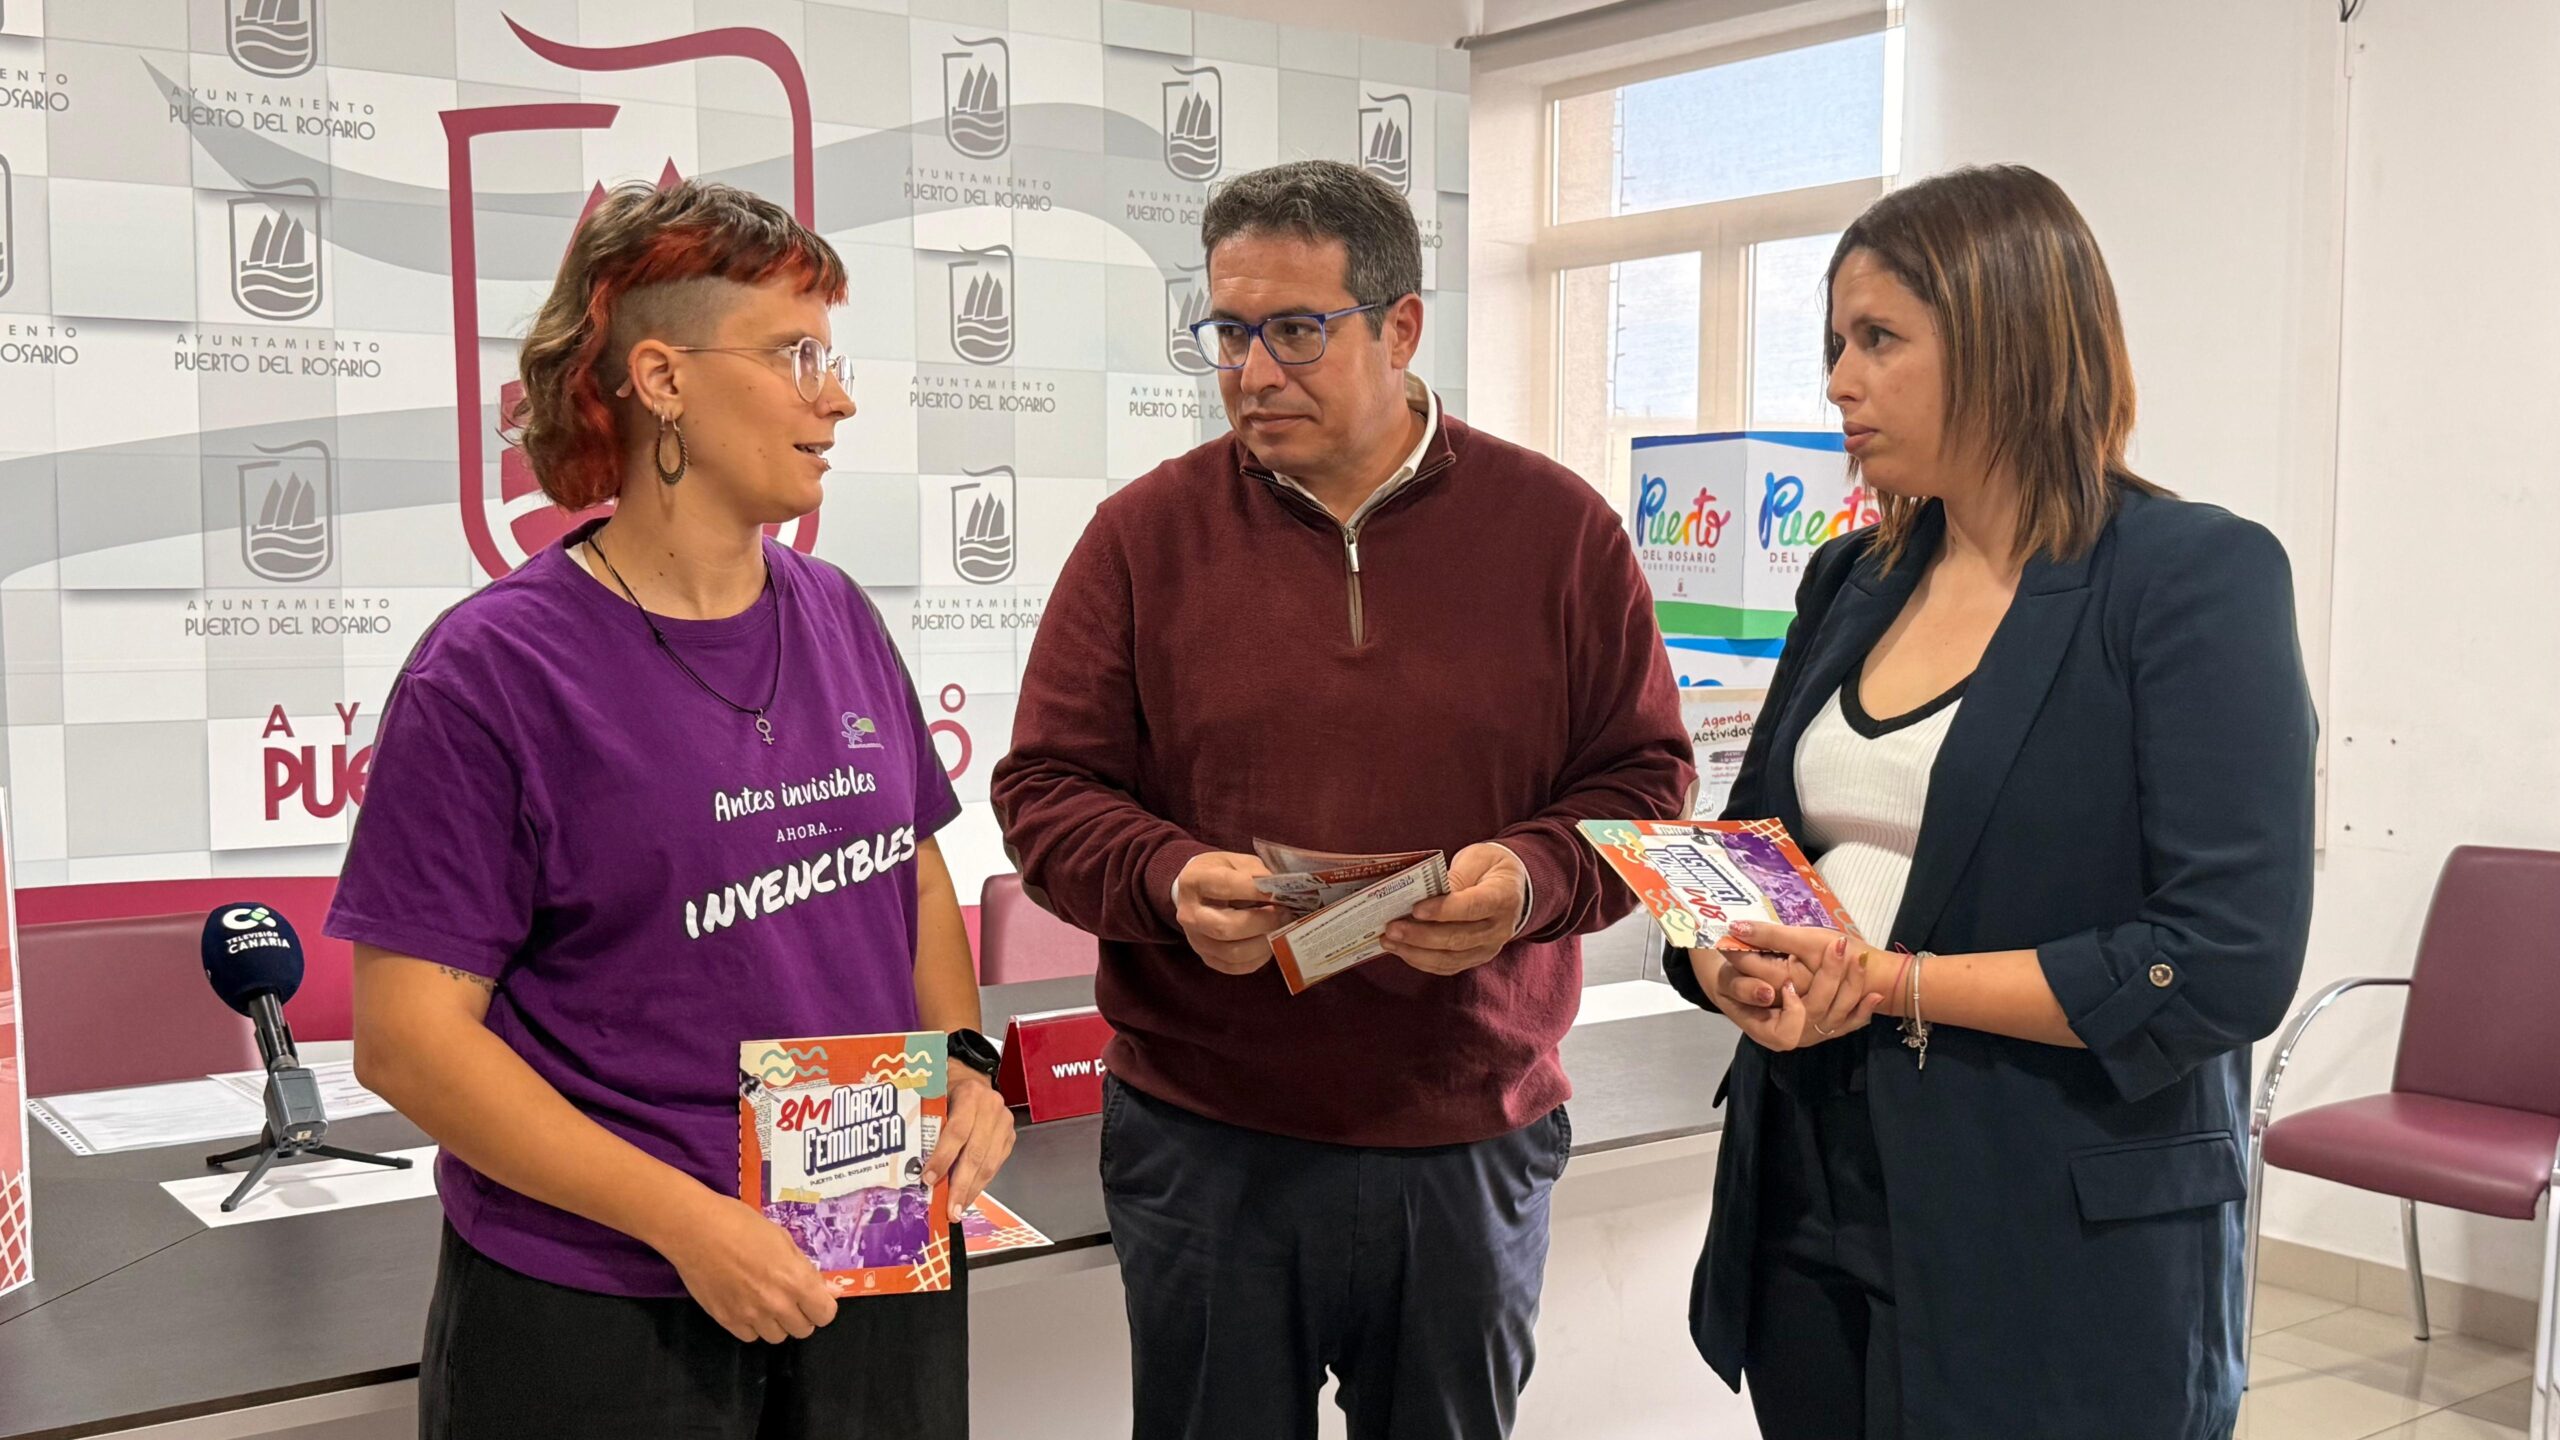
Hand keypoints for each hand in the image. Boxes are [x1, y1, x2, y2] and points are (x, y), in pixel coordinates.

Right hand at [655, 1190, 838, 1343]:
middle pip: (803, 1330)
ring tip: (766, 1301)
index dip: (822, 1305)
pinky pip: (750, 1336)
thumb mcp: (782, 1239)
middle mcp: (776, 1304)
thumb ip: (805, 1269)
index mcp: (795, 1280)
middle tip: (790, 1297)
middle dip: (802, 1315)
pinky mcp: (726, 1321)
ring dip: (777, 1322)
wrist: (695, 1230)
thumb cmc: (741, 1224)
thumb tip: (828, 1290)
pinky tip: (746, 1305)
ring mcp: (750, 1315)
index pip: (825, 1314)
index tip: (814, 1297)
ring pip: (777, 1337)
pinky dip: (753, 1326)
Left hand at [923, 1068, 1017, 1221]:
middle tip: (949, 1208)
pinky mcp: (1009, 1136)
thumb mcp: (932, 1095)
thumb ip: (925, 1121)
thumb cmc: (945, 1087)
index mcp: (970, 1094)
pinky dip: (981, 1183)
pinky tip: (968, 1196)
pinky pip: (996, 1165)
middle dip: (961, 1185)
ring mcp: (1004, 1123)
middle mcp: (991, 1108)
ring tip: (958, 1209)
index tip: (928, 1179)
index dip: (942, 1157)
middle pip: (976, 1153)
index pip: (957, 1131)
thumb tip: (907, 1160)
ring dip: (972, 1190)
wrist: (971, 1076)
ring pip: (989, 1163)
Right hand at [1174, 851, 1287, 973]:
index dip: (1255, 890)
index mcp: (1194, 881)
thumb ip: (1256, 873)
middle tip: (1284, 913)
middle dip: (1263, 922)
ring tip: (1280, 929)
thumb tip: (1279, 890)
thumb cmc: (1222, 872)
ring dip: (1264, 943)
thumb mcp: (1237, 861)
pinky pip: (1235, 967)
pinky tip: (1269, 943)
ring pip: (1233, 952)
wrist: (1198, 892)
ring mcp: (1196, 940)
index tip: (1278, 892)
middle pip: (1226, 927)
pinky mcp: (1207, 958)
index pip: (1226, 886)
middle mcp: (1189, 914)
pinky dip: (1258, 958)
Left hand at [1387, 843, 1528, 976]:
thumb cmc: (1490, 868)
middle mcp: (1500, 928)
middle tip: (1391, 928)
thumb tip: (1425, 895)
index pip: (1472, 907)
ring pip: (1450, 958)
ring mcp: (1489, 948)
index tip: (1415, 909)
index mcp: (1503, 897)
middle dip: (1420, 935)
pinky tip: (1401, 949)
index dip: (1444, 910)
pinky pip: (1447, 966)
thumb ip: (1455, 876)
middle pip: (1457, 938)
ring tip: (1388, 940)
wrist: (1513, 888)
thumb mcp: (1477, 858)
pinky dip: (1421, 960)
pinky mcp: (1476, 958)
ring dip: (1415, 952)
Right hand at [1691, 929, 1883, 1052]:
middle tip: (1837, 945)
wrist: (1746, 983)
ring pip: (1838, 1016)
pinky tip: (1874, 994)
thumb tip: (1765, 992)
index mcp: (1767, 1031)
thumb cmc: (1733, 981)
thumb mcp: (1726, 982)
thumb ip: (1742, 988)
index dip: (1792, 1011)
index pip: (1787, 1032)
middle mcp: (1794, 1037)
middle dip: (1830, 978)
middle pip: (1818, 1014)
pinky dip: (1863, 1009)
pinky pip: (1850, 1021)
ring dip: (1851, 985)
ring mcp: (1814, 1033)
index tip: (1788, 984)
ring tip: (1857, 956)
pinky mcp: (1830, 1024)